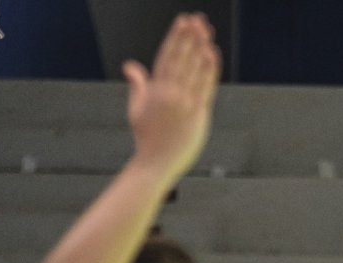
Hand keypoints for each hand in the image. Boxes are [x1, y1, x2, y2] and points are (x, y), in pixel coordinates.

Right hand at [123, 14, 220, 181]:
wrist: (155, 163)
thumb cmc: (146, 138)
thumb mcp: (136, 108)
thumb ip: (137, 84)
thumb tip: (130, 65)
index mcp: (154, 90)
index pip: (167, 56)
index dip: (175, 37)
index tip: (182, 22)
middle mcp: (170, 93)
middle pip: (181, 58)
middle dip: (189, 37)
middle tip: (196, 18)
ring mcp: (185, 103)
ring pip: (194, 69)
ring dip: (201, 47)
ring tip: (206, 30)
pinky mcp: (198, 114)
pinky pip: (206, 86)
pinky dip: (210, 69)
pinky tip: (213, 53)